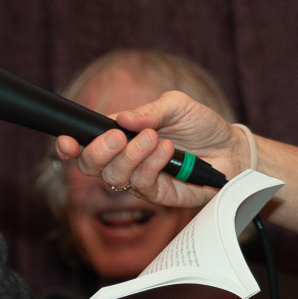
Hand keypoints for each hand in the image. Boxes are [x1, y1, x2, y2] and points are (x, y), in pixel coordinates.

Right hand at [54, 90, 244, 208]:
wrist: (231, 149)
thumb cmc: (201, 125)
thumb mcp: (177, 105)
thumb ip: (150, 109)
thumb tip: (122, 118)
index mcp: (119, 134)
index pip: (84, 143)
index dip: (69, 146)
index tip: (66, 141)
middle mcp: (123, 158)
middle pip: (90, 165)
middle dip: (98, 151)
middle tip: (119, 137)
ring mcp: (138, 177)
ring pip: (113, 176)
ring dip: (132, 156)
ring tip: (155, 139)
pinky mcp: (156, 194)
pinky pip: (141, 183)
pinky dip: (152, 164)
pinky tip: (168, 151)